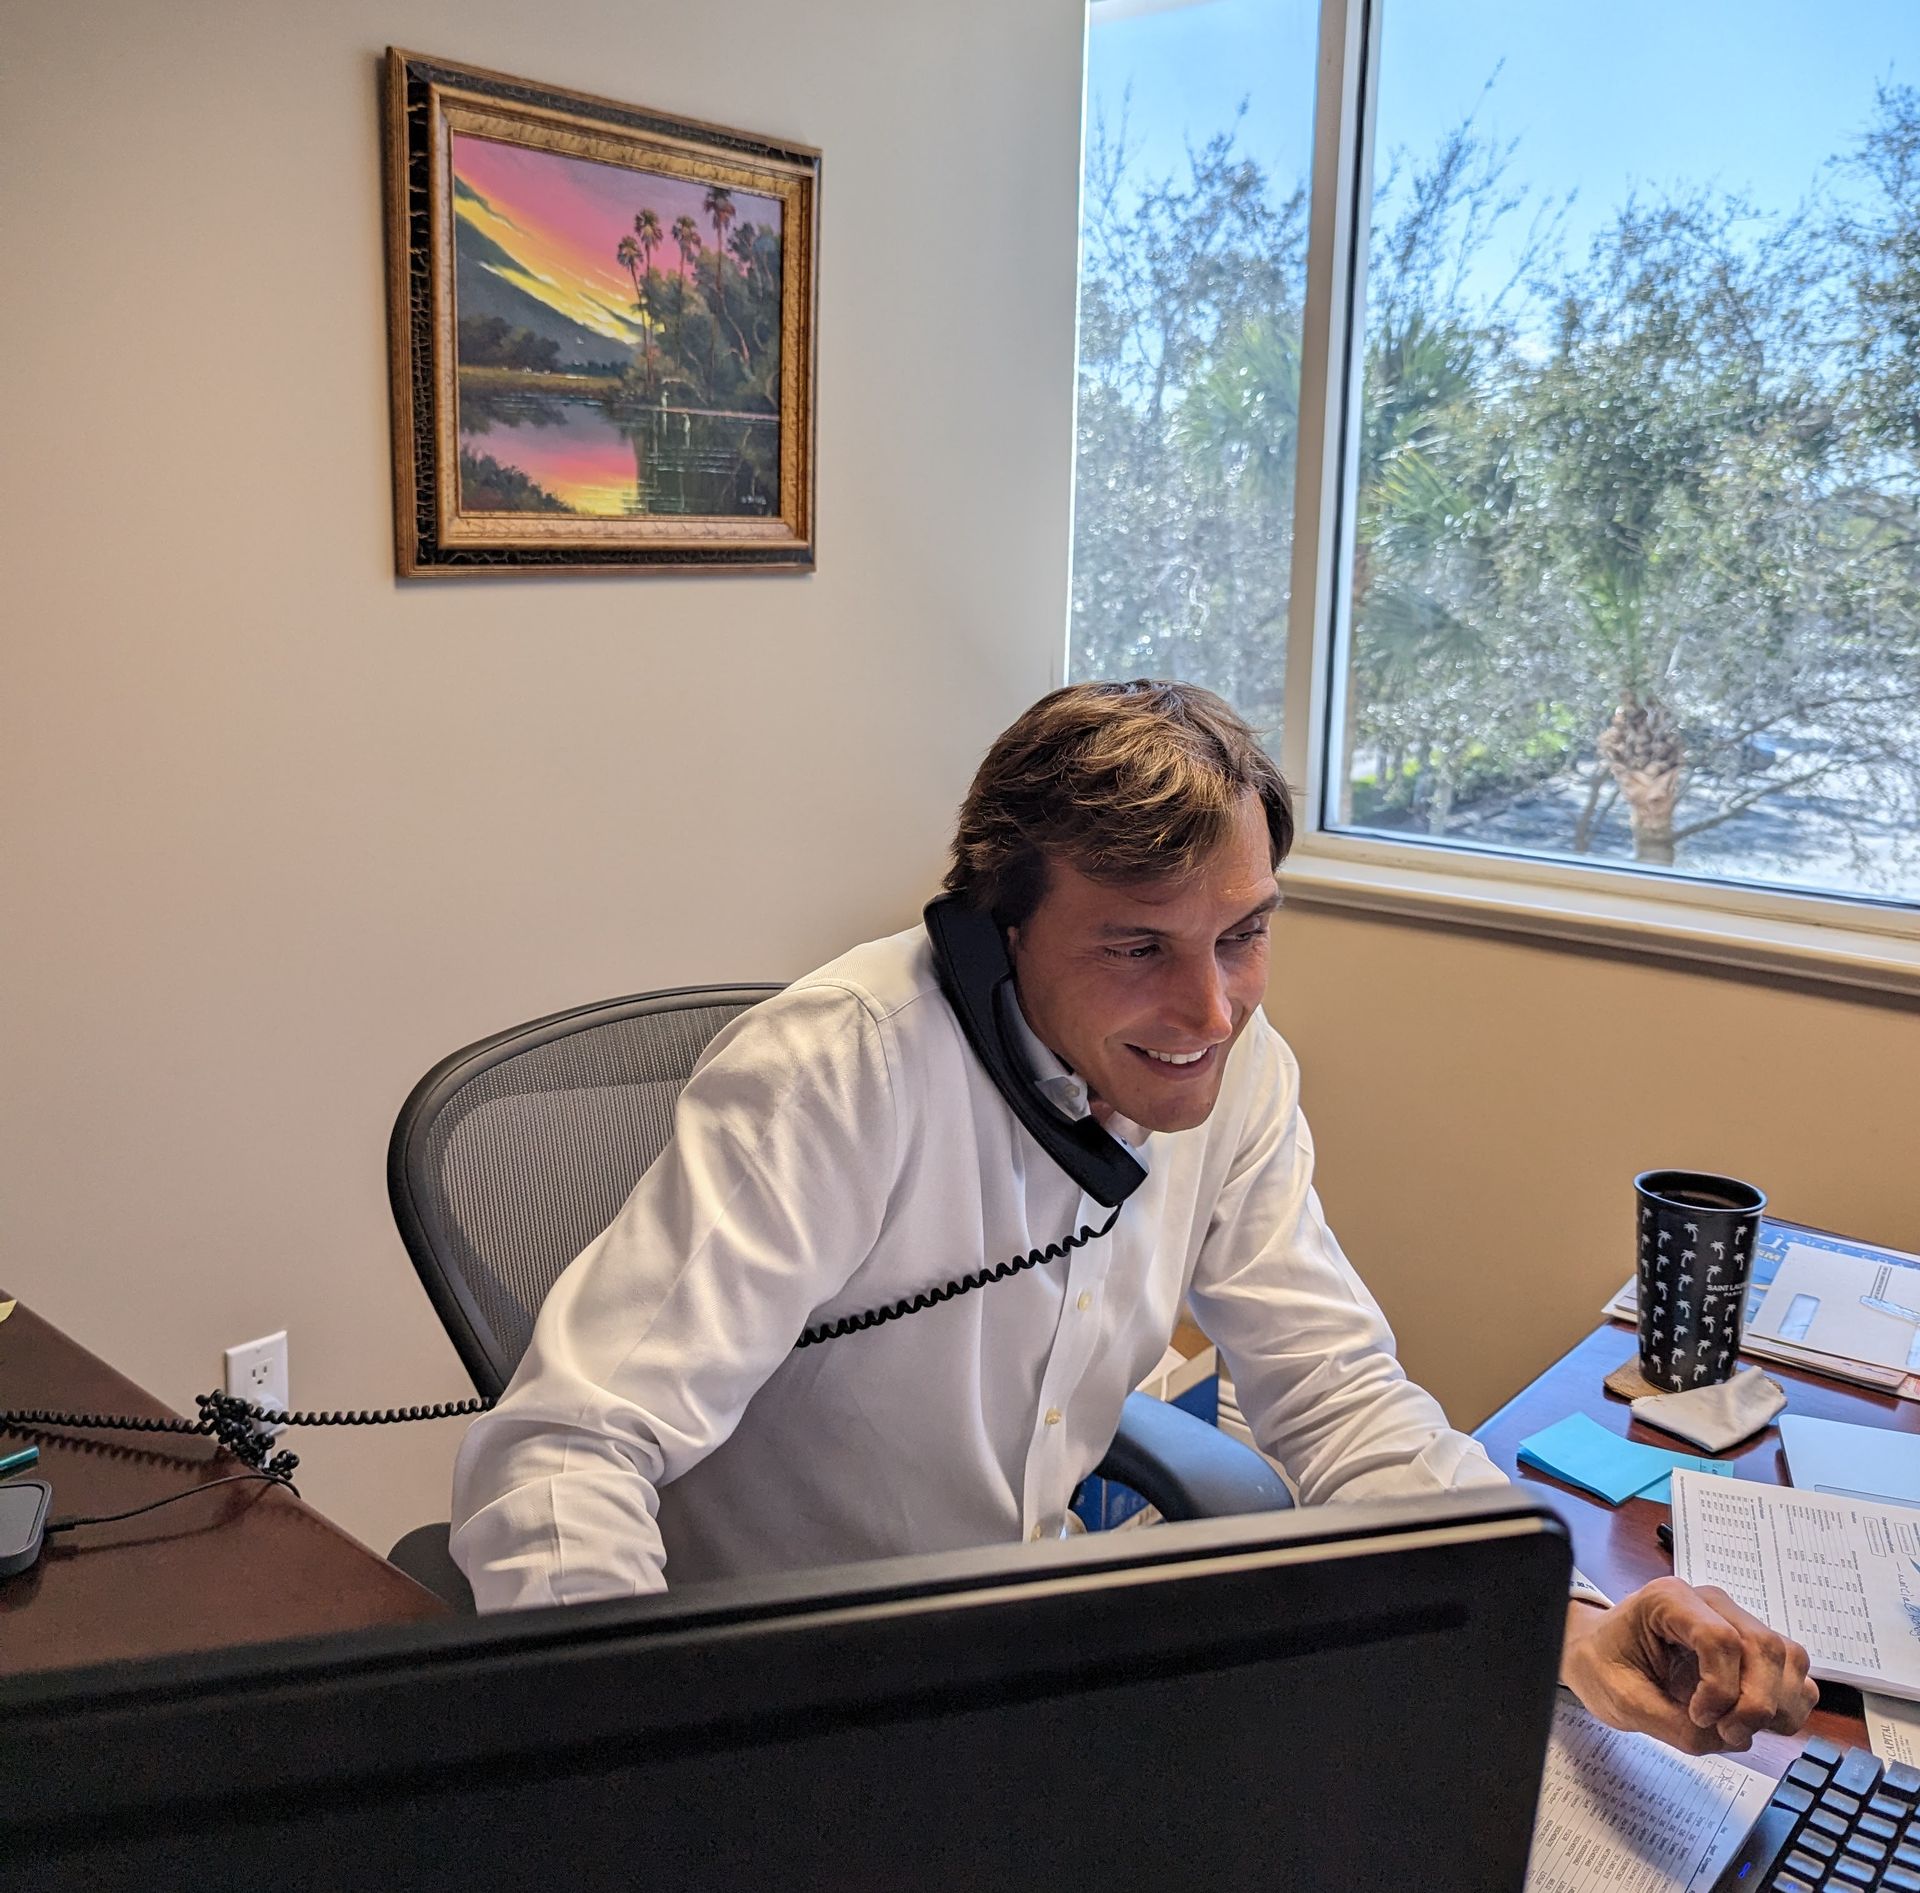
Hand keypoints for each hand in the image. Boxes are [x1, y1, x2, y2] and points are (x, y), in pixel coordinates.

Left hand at [1559, 1577, 1817, 1754]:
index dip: (1721, 1688)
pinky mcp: (1755, 1650)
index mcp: (1668, 1600)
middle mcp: (1711, 1603)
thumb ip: (1674, 1725)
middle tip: (1724, 1734)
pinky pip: (1795, 1675)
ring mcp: (1738, 1622)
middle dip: (1755, 1703)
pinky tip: (1755, 1722)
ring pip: (1789, 1659)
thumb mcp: (1619, 1699)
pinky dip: (1787, 1706)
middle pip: (1765, 1646)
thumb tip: (1728, 1739)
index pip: (1720, 1638)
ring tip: (1736, 1728)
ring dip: (1776, 1706)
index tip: (1698, 1716)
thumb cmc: (1604, 1664)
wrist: (1600, 1654)